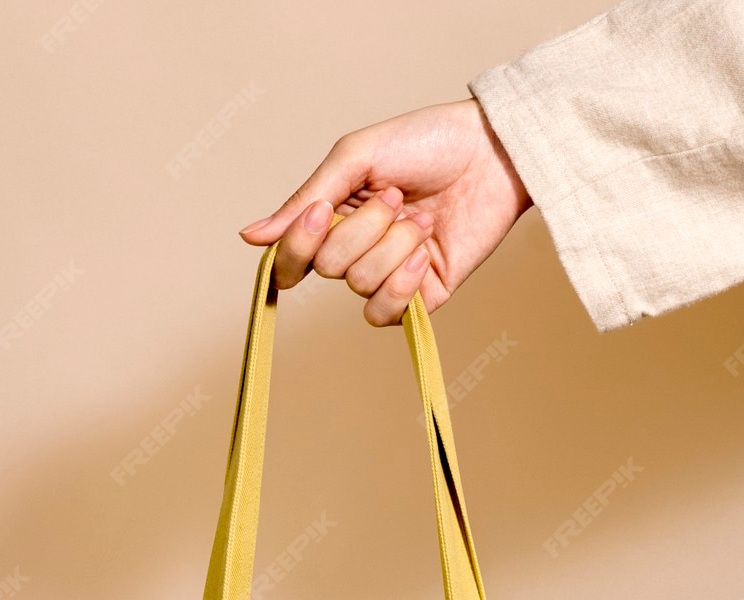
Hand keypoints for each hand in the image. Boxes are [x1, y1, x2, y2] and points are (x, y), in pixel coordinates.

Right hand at [238, 99, 531, 325]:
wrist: (491, 154)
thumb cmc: (426, 142)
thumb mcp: (355, 157)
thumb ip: (306, 198)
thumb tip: (252, 236)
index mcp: (334, 216)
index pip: (292, 258)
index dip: (299, 245)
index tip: (322, 212)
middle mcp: (357, 250)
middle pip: (328, 268)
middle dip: (362, 229)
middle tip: (395, 197)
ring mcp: (389, 275)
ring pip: (359, 285)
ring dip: (392, 245)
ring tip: (421, 217)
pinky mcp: (421, 297)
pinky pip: (387, 313)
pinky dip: (402, 283)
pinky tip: (425, 252)